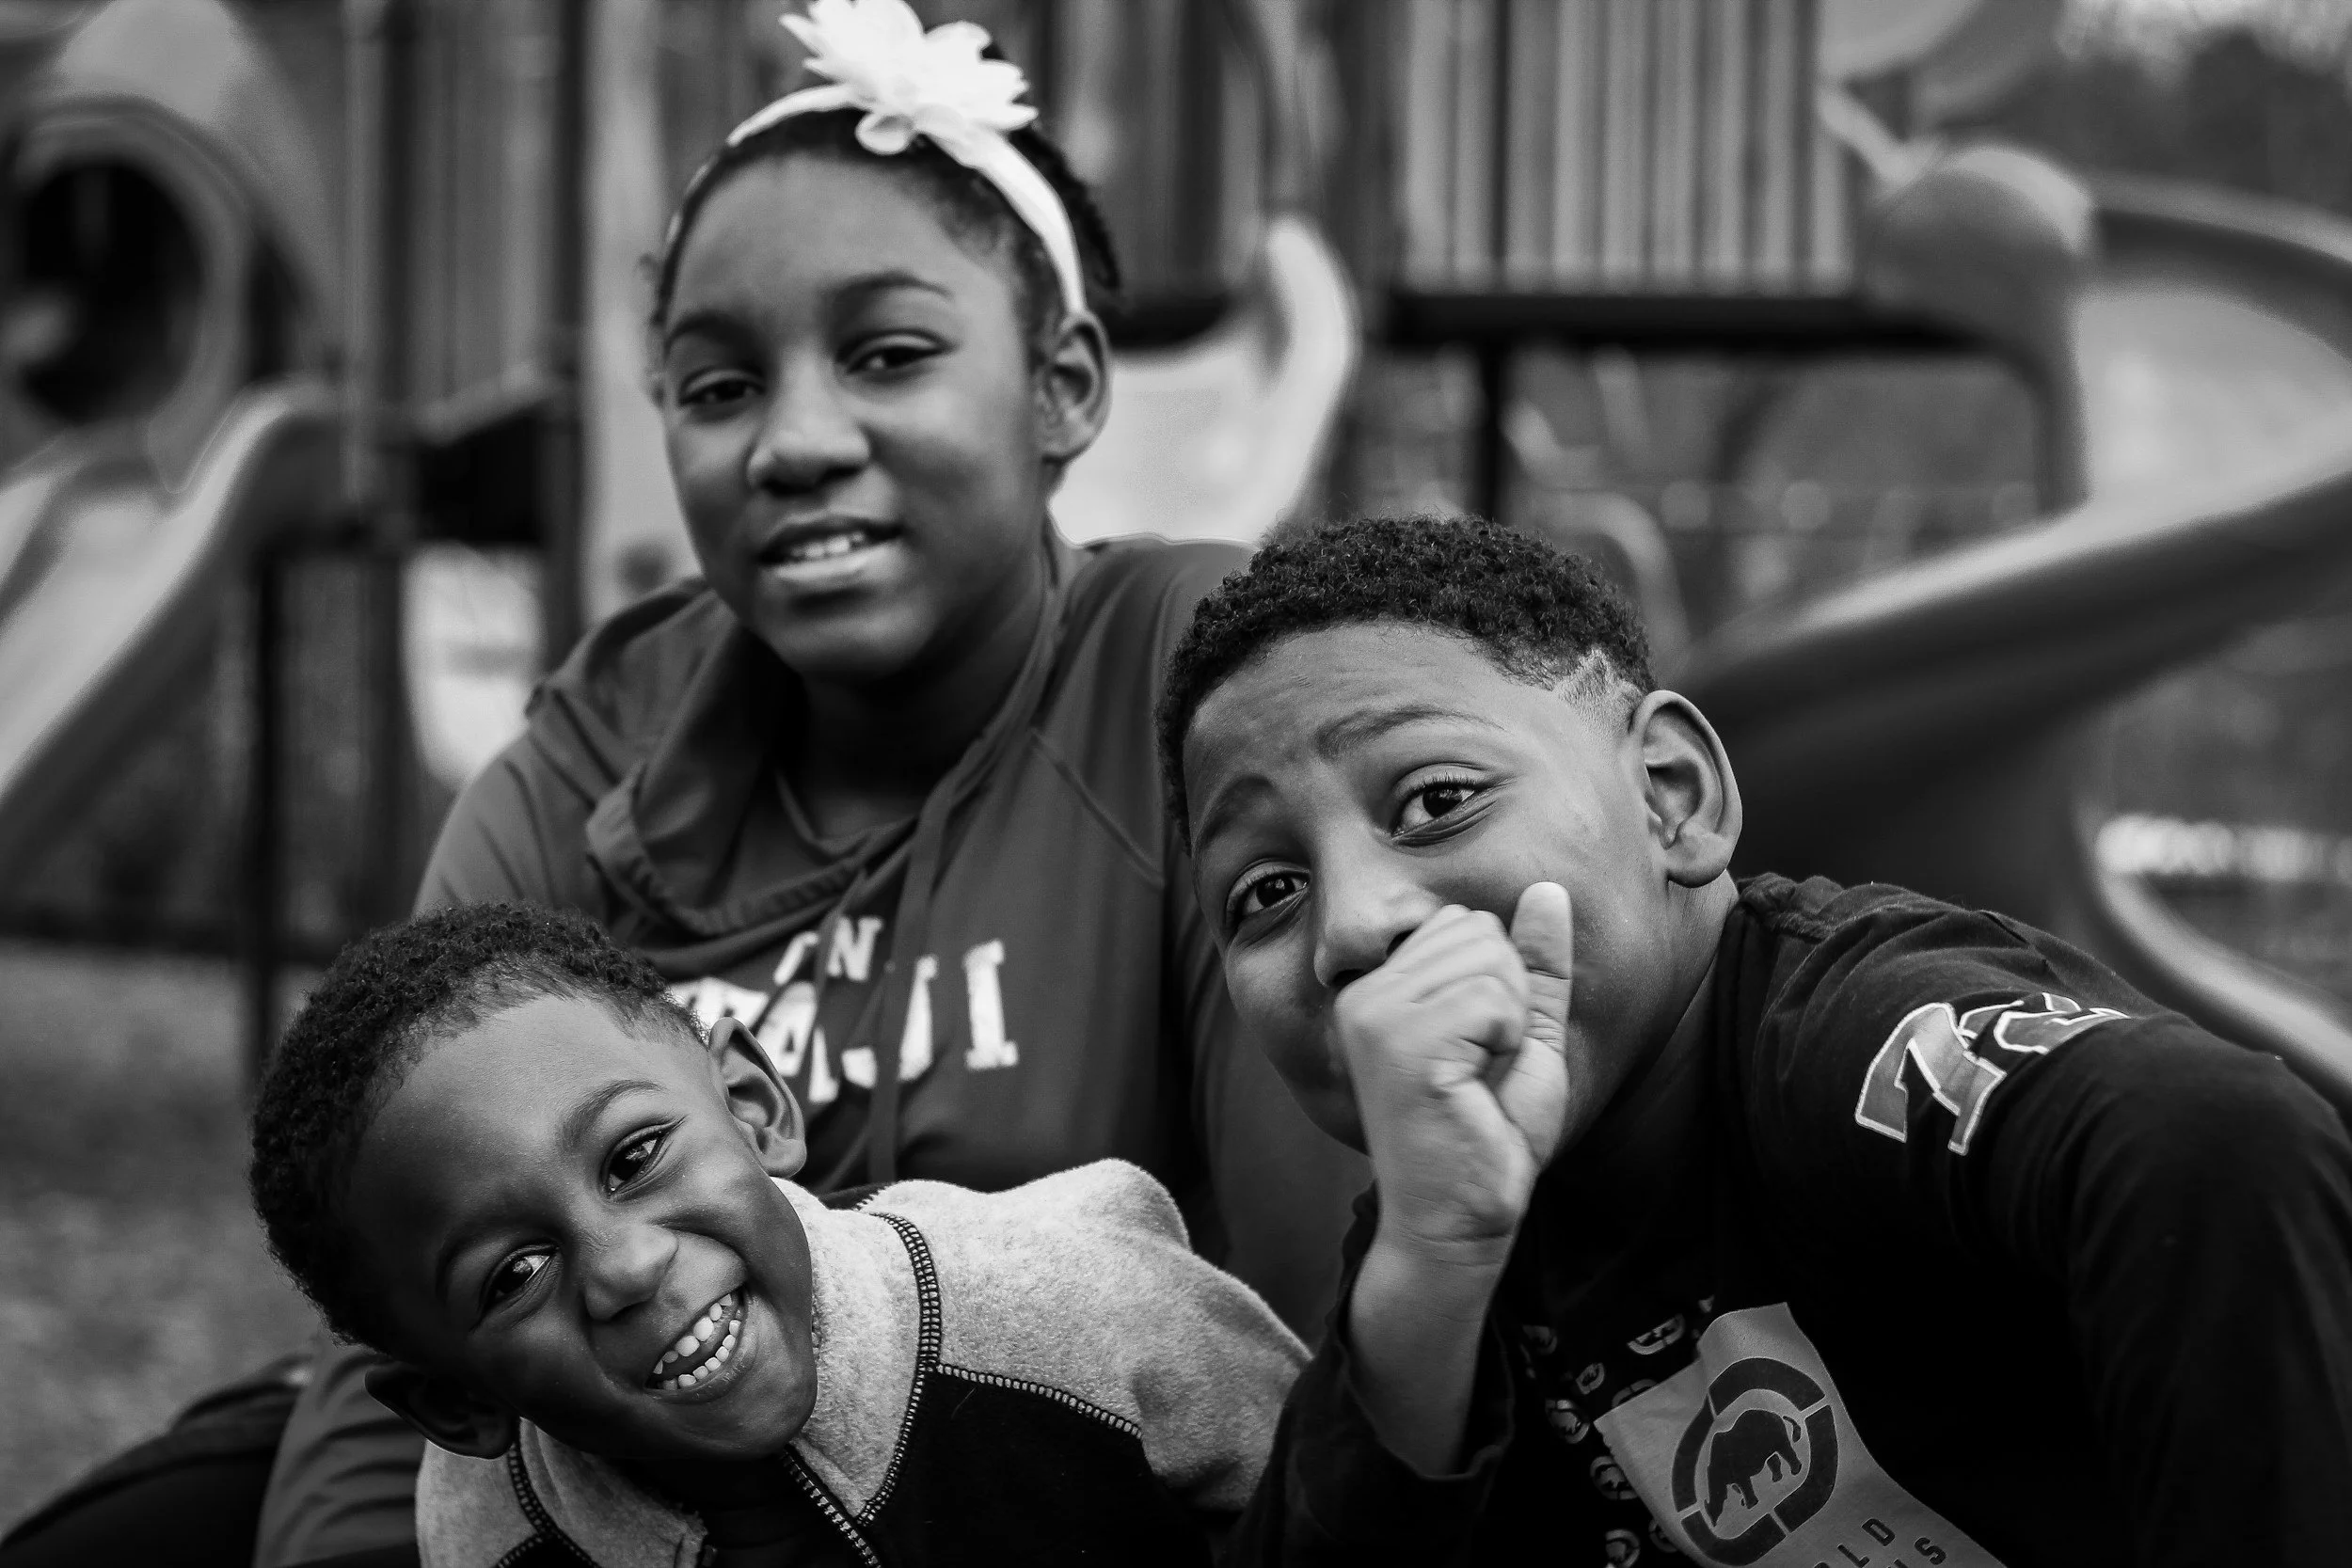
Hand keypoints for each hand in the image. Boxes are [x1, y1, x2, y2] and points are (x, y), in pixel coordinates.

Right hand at [1336, 883, 1573, 1268]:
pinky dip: (1506, 1041)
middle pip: (1479, 931)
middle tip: (1481, 1069)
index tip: (1477, 1052)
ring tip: (1477, 1078)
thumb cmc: (1488, 1138)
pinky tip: (1476, 1087)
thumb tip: (1547, 891)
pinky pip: (1492, 996)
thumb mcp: (1523, 1034)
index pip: (1465, 923)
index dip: (1500, 983)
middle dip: (1507, 997)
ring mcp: (1374, 1014)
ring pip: (1488, 958)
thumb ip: (1533, 965)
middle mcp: (1363, 993)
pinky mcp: (1399, 1042)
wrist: (1459, 1223)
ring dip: (1508, 1022)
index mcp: (1379, 989)